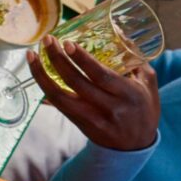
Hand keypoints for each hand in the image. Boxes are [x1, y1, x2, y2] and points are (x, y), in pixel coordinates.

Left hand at [29, 35, 159, 150]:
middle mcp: (109, 108)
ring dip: (41, 75)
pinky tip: (36, 74)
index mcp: (129, 94)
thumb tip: (119, 33)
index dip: (82, 60)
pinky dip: (45, 89)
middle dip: (57, 59)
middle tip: (47, 41)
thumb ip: (135, 61)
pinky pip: (58, 106)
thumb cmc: (144, 108)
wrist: (135, 146)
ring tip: (32, 56)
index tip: (67, 43)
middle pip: (76, 83)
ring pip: (59, 97)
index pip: (101, 76)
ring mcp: (92, 118)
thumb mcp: (147, 84)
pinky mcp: (79, 124)